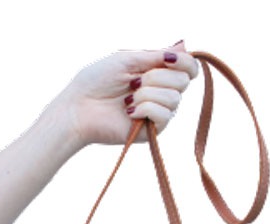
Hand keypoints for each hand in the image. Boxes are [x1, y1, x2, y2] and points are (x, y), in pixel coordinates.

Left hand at [57, 43, 199, 146]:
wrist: (80, 109)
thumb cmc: (98, 81)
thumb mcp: (129, 59)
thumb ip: (157, 55)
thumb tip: (184, 47)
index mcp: (157, 73)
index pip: (189, 69)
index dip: (186, 62)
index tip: (167, 58)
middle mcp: (162, 93)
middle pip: (183, 81)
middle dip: (157, 77)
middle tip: (133, 81)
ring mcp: (159, 113)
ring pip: (174, 98)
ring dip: (147, 93)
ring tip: (127, 99)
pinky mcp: (153, 131)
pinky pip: (164, 115)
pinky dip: (145, 108)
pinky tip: (129, 112)